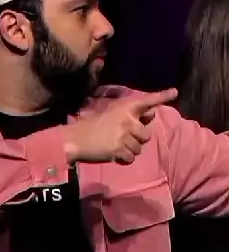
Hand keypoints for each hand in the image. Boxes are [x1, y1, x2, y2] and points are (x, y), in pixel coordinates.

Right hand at [63, 88, 177, 164]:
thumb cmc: (92, 126)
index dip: (161, 96)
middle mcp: (128, 120)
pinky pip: (131, 158)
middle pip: (146, 134)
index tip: (174, 92)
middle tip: (123, 138)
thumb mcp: (111, 114)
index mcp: (125, 108)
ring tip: (115, 146)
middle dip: (137, 139)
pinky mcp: (120, 149)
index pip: (147, 101)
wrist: (76, 138)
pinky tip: (114, 154)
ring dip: (130, 150)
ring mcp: (124, 135)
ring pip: (139, 148)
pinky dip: (124, 159)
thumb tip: (149, 116)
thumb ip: (129, 116)